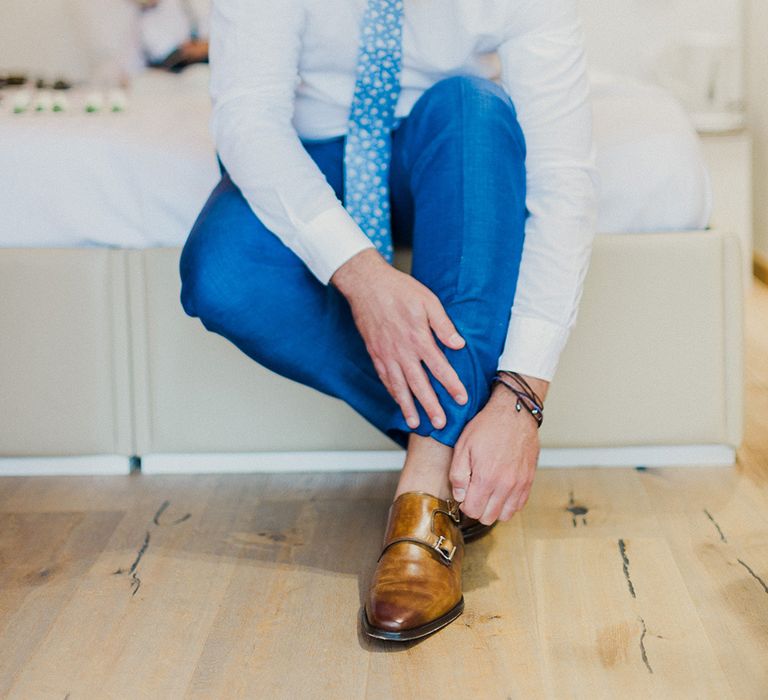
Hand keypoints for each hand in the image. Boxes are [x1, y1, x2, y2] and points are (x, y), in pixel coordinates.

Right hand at [331, 249, 467, 429]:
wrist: (366, 285)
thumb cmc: (399, 289)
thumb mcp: (428, 301)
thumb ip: (443, 325)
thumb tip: (459, 344)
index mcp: (418, 338)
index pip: (439, 367)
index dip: (451, 385)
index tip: (461, 399)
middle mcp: (402, 351)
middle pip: (419, 384)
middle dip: (431, 406)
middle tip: (440, 424)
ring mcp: (386, 354)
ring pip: (399, 386)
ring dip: (408, 407)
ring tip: (416, 424)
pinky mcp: (375, 353)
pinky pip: (385, 378)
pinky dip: (392, 393)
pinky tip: (399, 402)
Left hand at [448, 376, 547, 523]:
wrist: (514, 413)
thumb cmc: (487, 426)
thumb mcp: (463, 446)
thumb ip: (458, 475)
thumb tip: (459, 496)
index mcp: (485, 478)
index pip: (472, 511)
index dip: (464, 505)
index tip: (464, 494)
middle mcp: (505, 485)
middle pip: (488, 517)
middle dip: (478, 509)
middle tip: (474, 493)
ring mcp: (520, 484)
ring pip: (505, 515)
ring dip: (494, 509)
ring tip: (488, 493)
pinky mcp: (529, 480)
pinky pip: (519, 505)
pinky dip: (509, 504)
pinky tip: (501, 491)